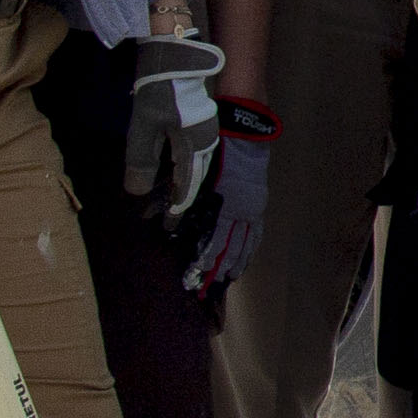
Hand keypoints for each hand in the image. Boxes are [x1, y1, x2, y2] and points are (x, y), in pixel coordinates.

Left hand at [123, 30, 224, 213]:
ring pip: (190, 162)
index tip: (169, 223)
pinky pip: (187, 149)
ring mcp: (203, 126)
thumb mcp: (144, 127)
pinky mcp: (195, 116)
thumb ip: (141, 162)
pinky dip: (176, 163)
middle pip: (193, 175)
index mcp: (196, 145)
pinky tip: (165, 163)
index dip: (177, 205)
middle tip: (164, 214)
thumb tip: (138, 192)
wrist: (174, 52)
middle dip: (178, 195)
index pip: (188, 184)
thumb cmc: (160, 90)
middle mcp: (205, 139)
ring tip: (162, 193)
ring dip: (177, 179)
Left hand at [192, 127, 270, 292]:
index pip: (214, 240)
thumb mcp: (191, 170)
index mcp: (225, 204)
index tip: (193, 276)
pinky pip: (256, 232)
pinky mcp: (258, 203)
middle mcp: (241, 211)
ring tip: (228, 279)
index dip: (204, 260)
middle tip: (208, 288)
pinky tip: (245, 259)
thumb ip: (177, 196)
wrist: (243, 129)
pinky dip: (250, 248)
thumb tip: (159, 218)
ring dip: (237, 262)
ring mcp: (253, 208)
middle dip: (219, 269)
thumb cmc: (214, 147)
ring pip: (246, 243)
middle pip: (231, 247)